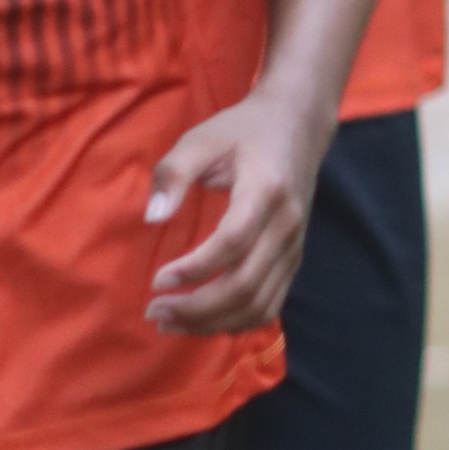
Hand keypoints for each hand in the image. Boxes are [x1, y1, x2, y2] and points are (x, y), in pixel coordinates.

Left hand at [143, 88, 326, 337]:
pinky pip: (270, 304)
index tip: (157, 280)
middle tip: (154, 311)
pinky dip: (237, 322)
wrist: (296, 127)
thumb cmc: (241, 132)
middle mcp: (287, 225)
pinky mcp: (294, 259)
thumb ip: (174, 173)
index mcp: (265, 191)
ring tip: (170, 322)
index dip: (195, 268)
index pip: (233, 243)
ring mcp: (294, 246)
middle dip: (198, 308)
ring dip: (213, 322)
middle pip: (247, 284)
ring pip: (260, 304)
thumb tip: (153, 218)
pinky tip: (203, 322)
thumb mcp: (201, 139)